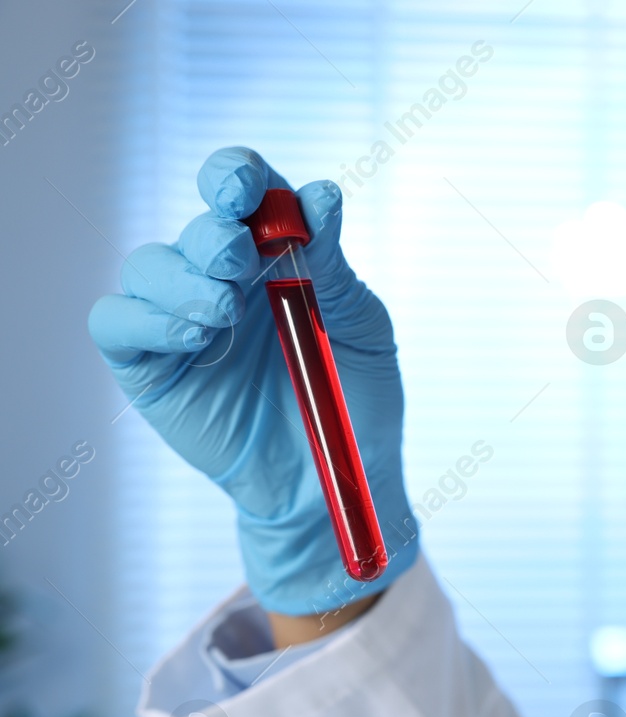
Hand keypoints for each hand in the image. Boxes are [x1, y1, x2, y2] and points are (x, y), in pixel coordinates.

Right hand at [88, 146, 418, 615]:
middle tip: (241, 260)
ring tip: (225, 312)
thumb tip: (319, 195)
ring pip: (148, 265)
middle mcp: (221, 278)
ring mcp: (180, 319)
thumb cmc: (354, 401)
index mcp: (276, 255)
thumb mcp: (361, 328)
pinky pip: (116, 322)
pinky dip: (147, 318)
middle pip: (198, 226)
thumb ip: (336, 267)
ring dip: (184, 278)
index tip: (247, 188)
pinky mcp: (148, 366)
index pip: (243, 191)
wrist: (335, 483)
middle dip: (215, 234)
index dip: (236, 175)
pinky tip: (195, 336)